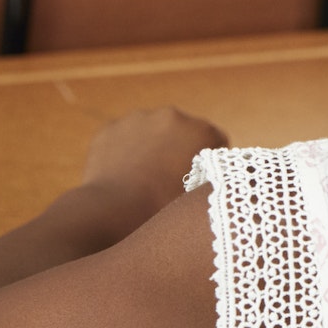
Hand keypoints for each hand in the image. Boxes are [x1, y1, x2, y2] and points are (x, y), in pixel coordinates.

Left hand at [80, 107, 227, 223]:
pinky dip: (127, 151)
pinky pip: (126, 137)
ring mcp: (137, 118)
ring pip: (152, 132)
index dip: (212, 163)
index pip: (217, 141)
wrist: (110, 212)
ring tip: (143, 179)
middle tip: (170, 181)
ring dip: (153, 147)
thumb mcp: (200, 196)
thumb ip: (213, 178)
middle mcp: (171, 116)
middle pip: (184, 132)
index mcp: (200, 131)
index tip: (200, 182)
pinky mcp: (110, 128)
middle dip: (180, 150)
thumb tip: (215, 175)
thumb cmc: (162, 210)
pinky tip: (124, 174)